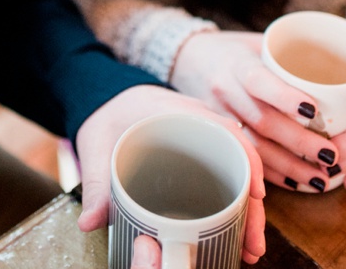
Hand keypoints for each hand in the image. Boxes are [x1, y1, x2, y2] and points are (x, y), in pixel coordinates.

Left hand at [76, 84, 266, 264]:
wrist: (104, 100)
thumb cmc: (105, 116)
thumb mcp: (95, 146)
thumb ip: (94, 184)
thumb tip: (88, 223)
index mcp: (173, 110)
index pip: (223, 129)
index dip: (245, 160)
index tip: (257, 195)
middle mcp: (197, 120)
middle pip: (239, 158)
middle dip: (252, 204)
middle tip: (252, 243)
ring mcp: (203, 135)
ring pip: (238, 170)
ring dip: (249, 208)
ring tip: (249, 246)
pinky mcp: (201, 150)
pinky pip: (228, 172)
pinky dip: (236, 201)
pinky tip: (237, 231)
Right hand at [171, 30, 342, 192]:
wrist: (186, 59)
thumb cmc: (233, 50)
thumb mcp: (258, 42)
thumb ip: (290, 58)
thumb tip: (342, 72)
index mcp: (236, 63)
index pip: (258, 80)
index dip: (284, 96)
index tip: (314, 111)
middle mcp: (225, 90)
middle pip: (261, 121)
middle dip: (298, 142)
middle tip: (332, 156)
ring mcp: (218, 115)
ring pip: (253, 146)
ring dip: (289, 166)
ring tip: (320, 178)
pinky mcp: (217, 133)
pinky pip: (245, 157)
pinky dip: (272, 173)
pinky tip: (296, 183)